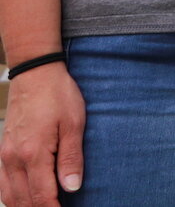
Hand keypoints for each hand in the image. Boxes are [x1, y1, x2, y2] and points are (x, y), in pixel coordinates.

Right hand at [0, 64, 84, 206]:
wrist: (34, 73)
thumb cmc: (58, 95)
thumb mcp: (74, 123)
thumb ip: (72, 158)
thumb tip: (72, 187)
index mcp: (34, 153)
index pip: (42, 196)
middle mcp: (14, 159)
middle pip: (23, 201)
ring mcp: (5, 156)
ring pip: (9, 196)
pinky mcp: (3, 151)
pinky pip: (3, 184)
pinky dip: (13, 197)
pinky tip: (26, 198)